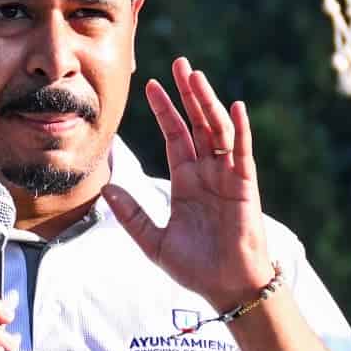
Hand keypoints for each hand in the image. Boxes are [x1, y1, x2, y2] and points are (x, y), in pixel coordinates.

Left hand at [111, 58, 282, 312]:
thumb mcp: (153, 241)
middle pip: (198, 123)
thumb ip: (131, 214)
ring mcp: (228, 177)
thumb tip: (105, 189)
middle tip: (179, 63)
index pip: (175, 135)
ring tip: (196, 77)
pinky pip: (243, 153)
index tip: (150, 85)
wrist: (226, 287)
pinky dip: (240, 129)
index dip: (164, 110)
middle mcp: (208, 172)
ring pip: (218, 130)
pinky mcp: (245, 187)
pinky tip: (235, 107)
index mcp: (186, 180)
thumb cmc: (195, 267)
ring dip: (208, 103)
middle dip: (188, 93)